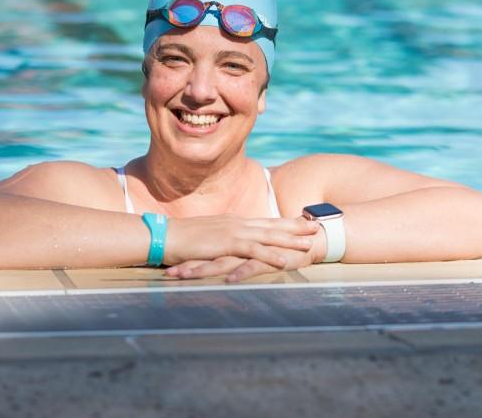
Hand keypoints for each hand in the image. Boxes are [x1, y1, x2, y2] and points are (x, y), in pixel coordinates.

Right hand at [163, 214, 319, 268]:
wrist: (165, 235)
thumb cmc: (182, 238)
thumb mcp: (208, 237)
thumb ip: (223, 238)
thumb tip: (232, 244)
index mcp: (233, 222)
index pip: (264, 221)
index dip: (285, 222)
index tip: (303, 221)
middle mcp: (237, 223)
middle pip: (272, 224)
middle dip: (295, 227)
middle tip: (316, 227)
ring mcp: (232, 232)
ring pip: (268, 235)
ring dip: (290, 239)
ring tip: (309, 244)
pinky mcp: (225, 243)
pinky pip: (253, 250)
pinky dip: (270, 254)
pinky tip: (284, 260)